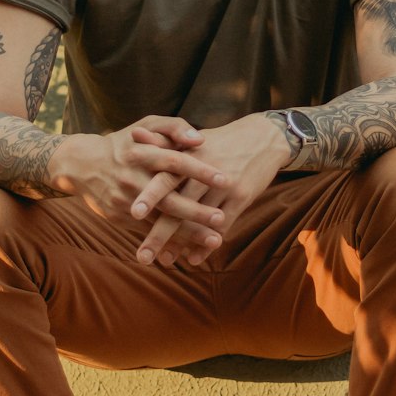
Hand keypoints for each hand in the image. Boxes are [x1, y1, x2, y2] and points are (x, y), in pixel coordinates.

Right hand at [48, 118, 227, 250]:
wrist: (83, 165)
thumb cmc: (126, 143)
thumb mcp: (146, 125)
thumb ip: (174, 128)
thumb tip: (201, 140)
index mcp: (142, 153)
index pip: (175, 162)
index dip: (200, 171)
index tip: (226, 180)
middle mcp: (133, 178)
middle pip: (169, 198)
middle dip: (196, 212)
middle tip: (221, 219)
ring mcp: (125, 200)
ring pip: (161, 220)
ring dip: (187, 233)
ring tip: (214, 240)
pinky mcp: (120, 216)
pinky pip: (149, 231)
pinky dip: (170, 241)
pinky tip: (191, 248)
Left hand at [128, 114, 292, 266]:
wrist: (263, 137)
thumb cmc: (220, 140)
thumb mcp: (191, 136)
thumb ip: (162, 139)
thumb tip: (134, 135)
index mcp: (190, 155)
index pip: (166, 177)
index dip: (150, 195)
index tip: (131, 214)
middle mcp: (206, 172)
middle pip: (179, 205)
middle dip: (160, 233)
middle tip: (142, 256)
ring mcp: (226, 185)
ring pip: (199, 220)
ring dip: (181, 243)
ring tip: (164, 261)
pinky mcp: (242, 197)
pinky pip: (224, 225)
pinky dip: (207, 243)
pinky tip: (194, 259)